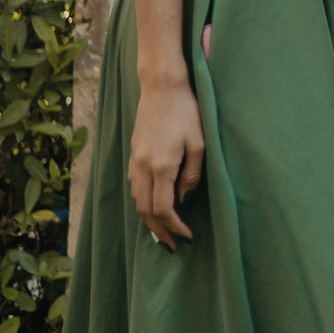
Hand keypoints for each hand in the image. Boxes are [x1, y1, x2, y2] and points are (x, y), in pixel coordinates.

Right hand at [129, 75, 205, 247]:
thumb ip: (192, 174)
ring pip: (136, 199)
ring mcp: (135, 160)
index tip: (187, 237)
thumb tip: (185, 199)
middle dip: (159, 230)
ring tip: (164, 231)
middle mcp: (143, 167)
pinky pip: (134, 186)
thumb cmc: (187, 111)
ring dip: (149, 218)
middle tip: (173, 245)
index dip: (174, 226)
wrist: (162, 87)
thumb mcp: (200, 142)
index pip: (162, 208)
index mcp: (161, 166)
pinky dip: (143, 202)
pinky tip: (154, 206)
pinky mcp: (133, 153)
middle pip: (144, 210)